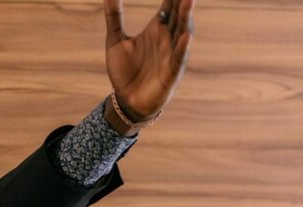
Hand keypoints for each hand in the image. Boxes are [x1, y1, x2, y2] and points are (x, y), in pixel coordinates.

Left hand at [104, 0, 194, 121]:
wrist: (126, 100)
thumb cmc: (124, 71)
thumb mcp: (115, 40)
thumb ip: (114, 16)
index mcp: (157, 28)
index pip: (169, 5)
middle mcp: (167, 38)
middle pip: (179, 15)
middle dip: (182, 0)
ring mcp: (171, 54)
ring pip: (183, 32)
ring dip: (186, 17)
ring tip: (188, 0)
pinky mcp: (171, 73)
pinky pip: (178, 59)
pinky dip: (183, 48)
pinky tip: (186, 36)